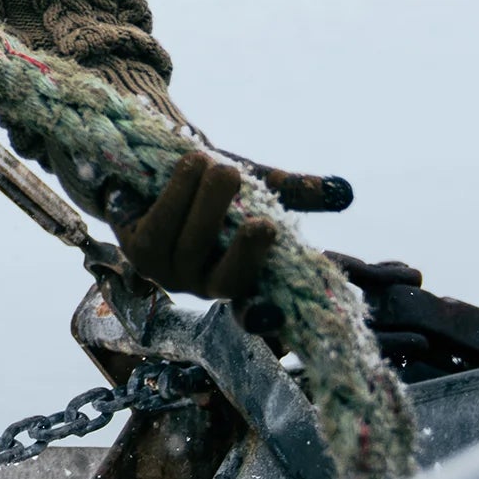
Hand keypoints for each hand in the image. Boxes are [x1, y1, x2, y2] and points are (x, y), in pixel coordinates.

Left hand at [112, 150, 278, 301]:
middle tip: (262, 221)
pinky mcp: (135, 250)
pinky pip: (159, 227)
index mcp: (235, 275)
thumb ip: (292, 191)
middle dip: (243, 249)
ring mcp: (165, 271)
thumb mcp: (253, 185)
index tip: (275, 315)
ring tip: (221, 167)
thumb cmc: (207, 182)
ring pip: (191, 247)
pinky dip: (178, 194)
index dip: (262, 317)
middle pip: (224, 279)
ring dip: (207, 204)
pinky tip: (190, 164)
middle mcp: (200, 284)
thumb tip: (344, 192)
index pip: (251, 309)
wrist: (147, 161)